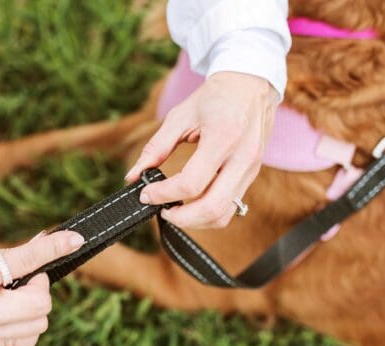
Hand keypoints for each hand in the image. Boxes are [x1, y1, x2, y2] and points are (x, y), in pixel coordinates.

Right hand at [0, 230, 83, 345]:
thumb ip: (6, 253)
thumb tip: (41, 244)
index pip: (24, 262)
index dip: (52, 248)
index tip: (72, 240)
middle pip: (40, 304)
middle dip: (41, 284)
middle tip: (28, 274)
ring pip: (36, 327)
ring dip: (35, 305)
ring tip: (16, 292)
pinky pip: (21, 339)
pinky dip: (25, 322)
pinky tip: (10, 307)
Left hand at [125, 71, 278, 228]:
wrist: (250, 85)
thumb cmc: (214, 97)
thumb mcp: (179, 116)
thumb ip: (155, 148)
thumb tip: (132, 177)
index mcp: (223, 137)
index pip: (191, 183)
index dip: (163, 194)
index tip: (146, 194)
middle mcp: (242, 158)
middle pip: (211, 208)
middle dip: (181, 218)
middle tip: (161, 210)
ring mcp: (251, 169)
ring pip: (224, 214)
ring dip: (196, 221)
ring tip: (174, 209)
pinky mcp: (252, 175)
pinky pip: (231, 207)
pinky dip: (208, 213)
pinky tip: (191, 204)